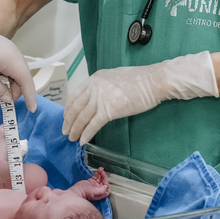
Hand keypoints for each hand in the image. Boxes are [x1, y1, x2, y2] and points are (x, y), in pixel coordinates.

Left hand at [0, 11, 36, 112]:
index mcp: (12, 58)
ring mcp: (5, 44)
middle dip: (16, 89)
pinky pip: (6, 60)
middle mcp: (12, 49)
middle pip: (21, 73)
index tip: (31, 109)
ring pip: (13, 67)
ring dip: (8, 80)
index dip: (30, 96)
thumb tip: (8, 97)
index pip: (27, 81)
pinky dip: (3, 72)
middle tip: (3, 99)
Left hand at [63, 52, 217, 143]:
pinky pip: (93, 125)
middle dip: (69, 121)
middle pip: (76, 107)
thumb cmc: (140, 79)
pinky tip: (83, 141)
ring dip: (75, 129)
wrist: (153, 81)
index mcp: (95, 78)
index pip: (76, 95)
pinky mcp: (109, 110)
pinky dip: (86, 134)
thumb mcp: (115, 77)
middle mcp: (94, 87)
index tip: (66, 117)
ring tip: (72, 138)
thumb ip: (103, 85)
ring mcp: (100, 98)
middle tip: (65, 131)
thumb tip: (98, 96)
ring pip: (82, 117)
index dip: (69, 108)